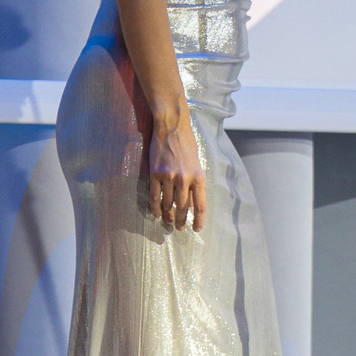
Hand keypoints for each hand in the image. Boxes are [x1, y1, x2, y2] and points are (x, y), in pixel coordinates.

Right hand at [148, 106, 205, 231]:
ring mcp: (169, 177)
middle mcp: (184, 179)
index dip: (199, 220)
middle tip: (179, 227)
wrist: (171, 127)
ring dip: (167, 215)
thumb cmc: (186, 143)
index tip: (196, 228)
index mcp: (198, 177)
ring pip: (167, 204)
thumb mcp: (197, 163)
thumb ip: (195, 181)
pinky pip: (154, 196)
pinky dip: (155, 208)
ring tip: (168, 221)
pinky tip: (156, 213)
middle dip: (181, 220)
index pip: (200, 205)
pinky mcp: (155, 174)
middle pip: (183, 208)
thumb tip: (192, 200)